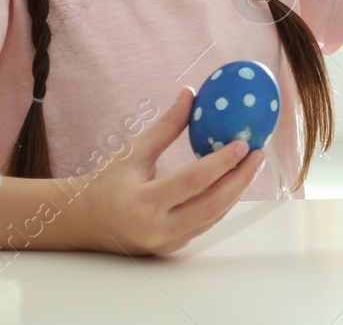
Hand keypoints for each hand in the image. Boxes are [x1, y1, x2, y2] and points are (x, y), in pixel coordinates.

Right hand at [74, 86, 264, 254]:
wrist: (84, 221)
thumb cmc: (107, 182)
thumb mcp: (133, 151)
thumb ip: (165, 126)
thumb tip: (190, 93)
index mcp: (144, 202)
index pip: (193, 181)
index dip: (222, 163)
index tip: (243, 144)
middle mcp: (157, 227)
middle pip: (212, 204)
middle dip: (241, 179)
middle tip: (258, 155)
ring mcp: (166, 242)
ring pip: (213, 217)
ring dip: (236, 192)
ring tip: (252, 166)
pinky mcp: (172, 248)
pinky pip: (204, 224)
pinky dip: (221, 203)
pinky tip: (233, 182)